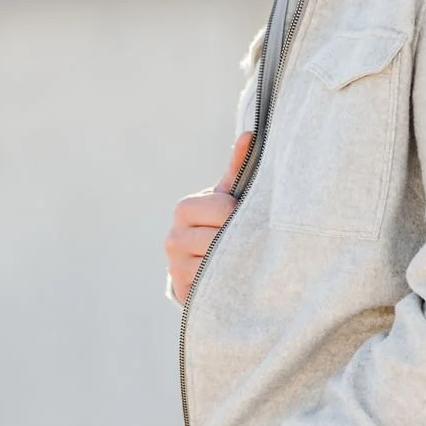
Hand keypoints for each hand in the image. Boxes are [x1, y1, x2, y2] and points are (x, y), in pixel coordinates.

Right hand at [165, 130, 253, 305]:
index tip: (242, 217)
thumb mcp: (229, 196)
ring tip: (244, 258)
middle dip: (238, 239)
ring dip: (237, 260)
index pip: (222, 209)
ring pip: (218, 263)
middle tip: (249, 240)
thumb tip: (251, 134)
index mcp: (185, 209)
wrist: (202, 265)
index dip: (238, 214)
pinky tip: (234, 276)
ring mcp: (176, 266)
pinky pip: (214, 286)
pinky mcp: (183, 290)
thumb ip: (238, 167)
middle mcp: (174, 238)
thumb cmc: (221, 223)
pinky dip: (228, 280)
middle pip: (220, 237)